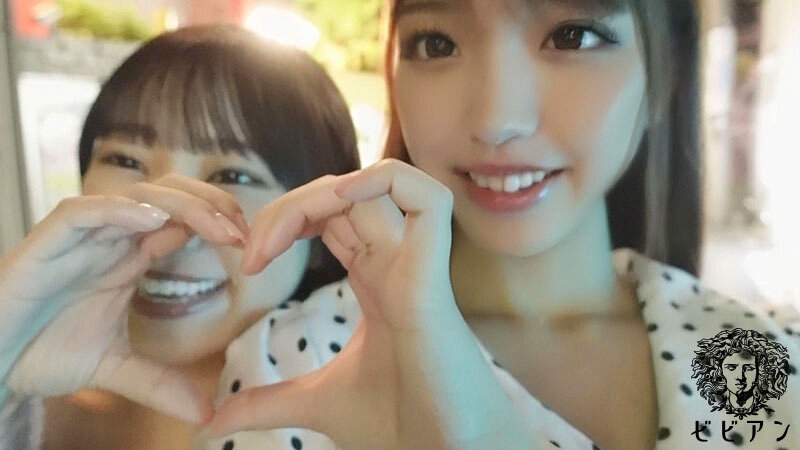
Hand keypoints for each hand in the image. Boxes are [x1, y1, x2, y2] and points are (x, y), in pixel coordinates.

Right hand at [0, 174, 247, 422]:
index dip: (217, 222)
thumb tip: (208, 412)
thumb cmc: (43, 354)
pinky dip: (118, 211)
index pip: (182, 220)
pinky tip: (152, 222)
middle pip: (167, 197)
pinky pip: (83, 212)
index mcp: (128, 257)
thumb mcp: (115, 368)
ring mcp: (80, 238)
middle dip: (208, 205)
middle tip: (240, 231)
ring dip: (179, 204)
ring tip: (215, 225)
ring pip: (134, 196)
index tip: (250, 243)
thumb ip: (160, 383)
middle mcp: (109, 239)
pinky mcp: (46, 243)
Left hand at [209, 160, 528, 448]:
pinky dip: (385, 182)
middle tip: (250, 256)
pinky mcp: (433, 278)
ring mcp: (417, 264)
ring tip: (278, 237)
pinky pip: (430, 199)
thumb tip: (212, 421)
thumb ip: (267, 402)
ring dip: (321, 193)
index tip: (247, 264)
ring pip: (379, 182)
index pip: (330, 215)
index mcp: (376, 278)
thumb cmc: (399, 425)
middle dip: (287, 208)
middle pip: (343, 194)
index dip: (285, 219)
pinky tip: (339, 206)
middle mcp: (397, 261)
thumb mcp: (316, 403)